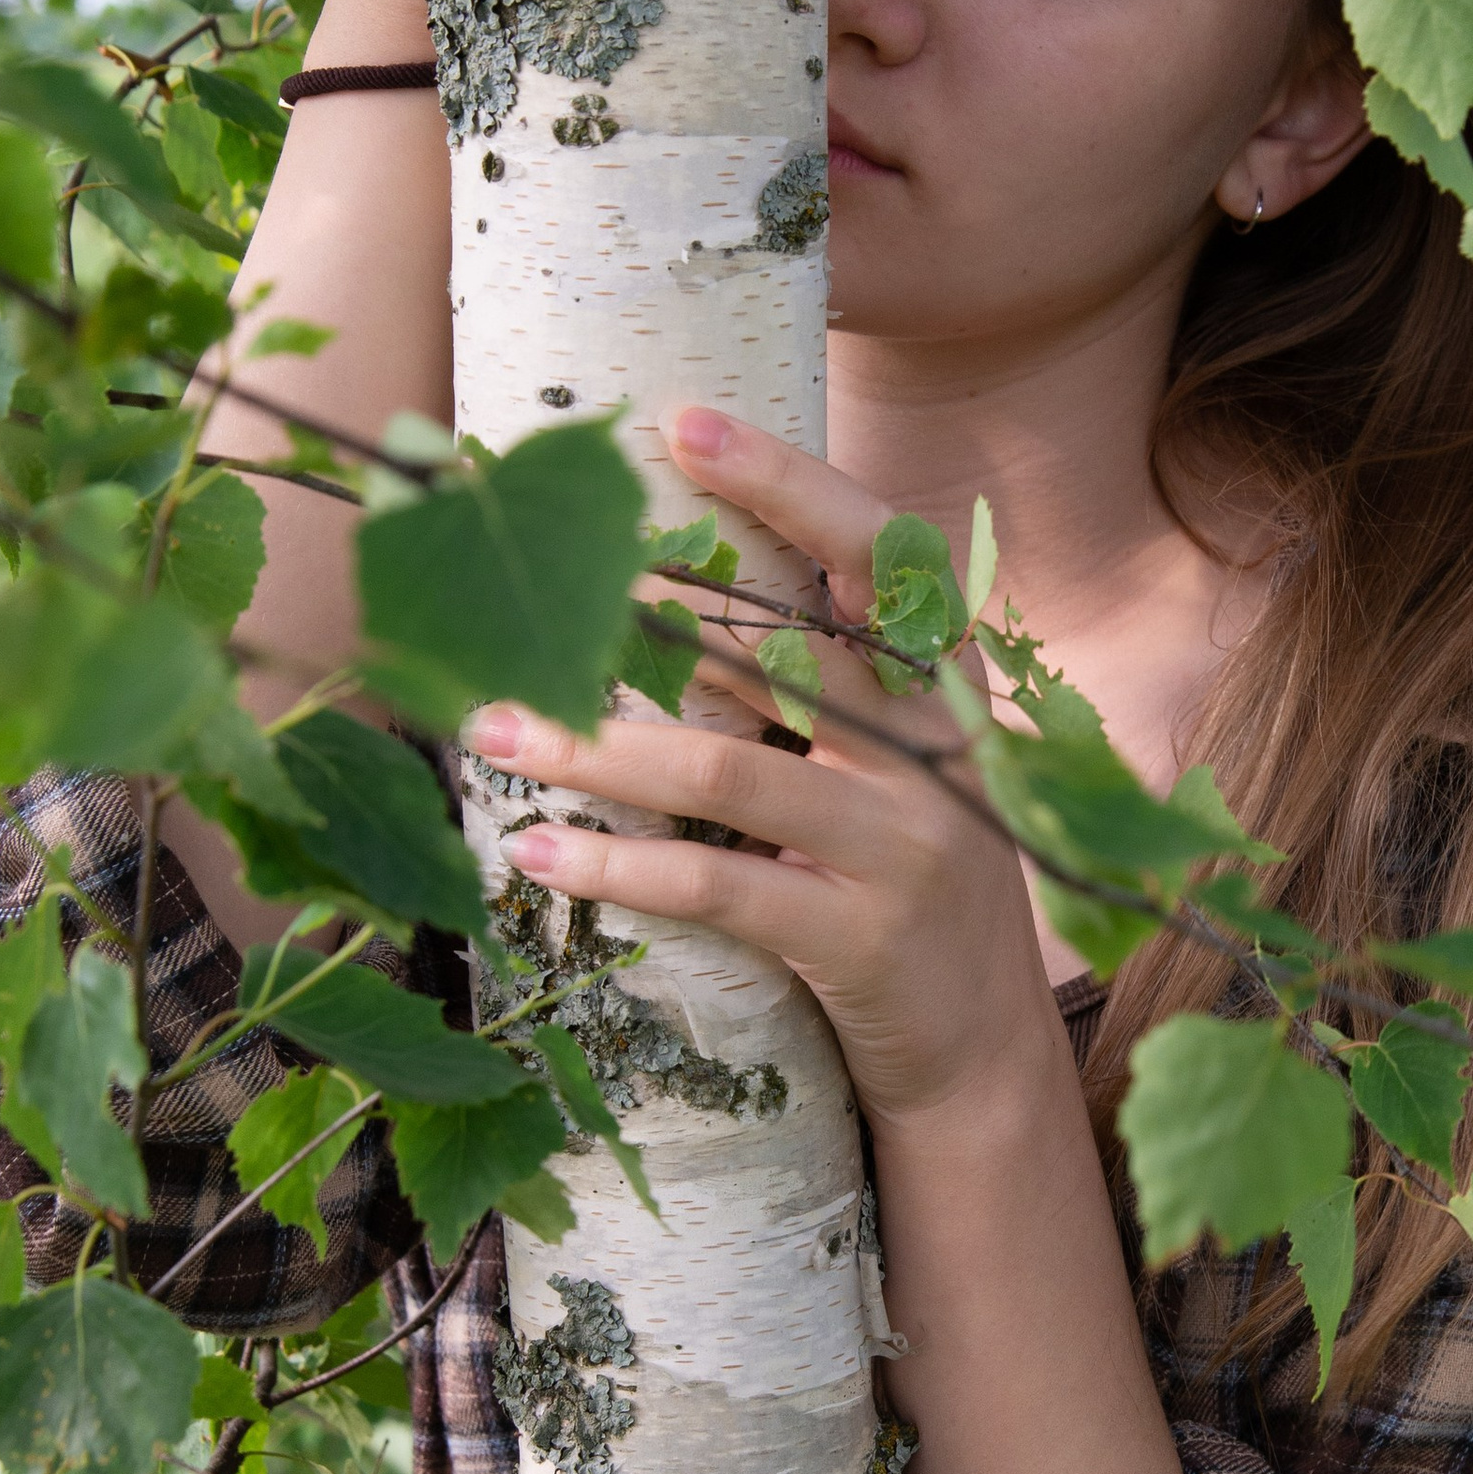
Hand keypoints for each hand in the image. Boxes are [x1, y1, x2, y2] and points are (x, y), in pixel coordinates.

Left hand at [472, 410, 1060, 1130]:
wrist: (983, 1050)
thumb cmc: (905, 881)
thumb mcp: (894, 765)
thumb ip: (820, 685)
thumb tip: (661, 589)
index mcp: (945, 682)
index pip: (878, 551)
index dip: (789, 481)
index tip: (686, 423)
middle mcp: (937, 749)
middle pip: (790, 647)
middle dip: (648, 612)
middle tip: (530, 586)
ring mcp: (905, 845)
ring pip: (726, 771)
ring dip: (592, 748)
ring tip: (489, 726)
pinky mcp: (861, 939)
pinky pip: (719, 887)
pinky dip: (619, 866)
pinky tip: (540, 855)